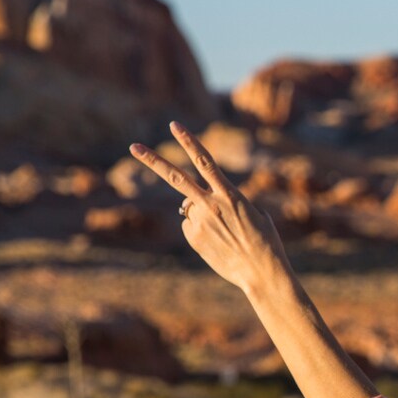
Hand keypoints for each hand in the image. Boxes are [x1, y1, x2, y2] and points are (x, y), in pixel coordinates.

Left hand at [130, 122, 288, 296]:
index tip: (174, 126)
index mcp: (230, 195)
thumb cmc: (265, 241)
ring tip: (223, 231)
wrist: (262, 271)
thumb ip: (224, 202)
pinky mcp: (193, 238)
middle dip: (153, 161)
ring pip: (188, 207)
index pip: (205, 162)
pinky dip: (200, 231)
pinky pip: (190, 226)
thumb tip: (196, 206)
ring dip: (201, 212)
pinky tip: (217, 242)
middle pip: (176, 178)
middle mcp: (211, 205)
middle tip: (133, 147)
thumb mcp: (252, 213)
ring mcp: (200, 222)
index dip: (189, 141)